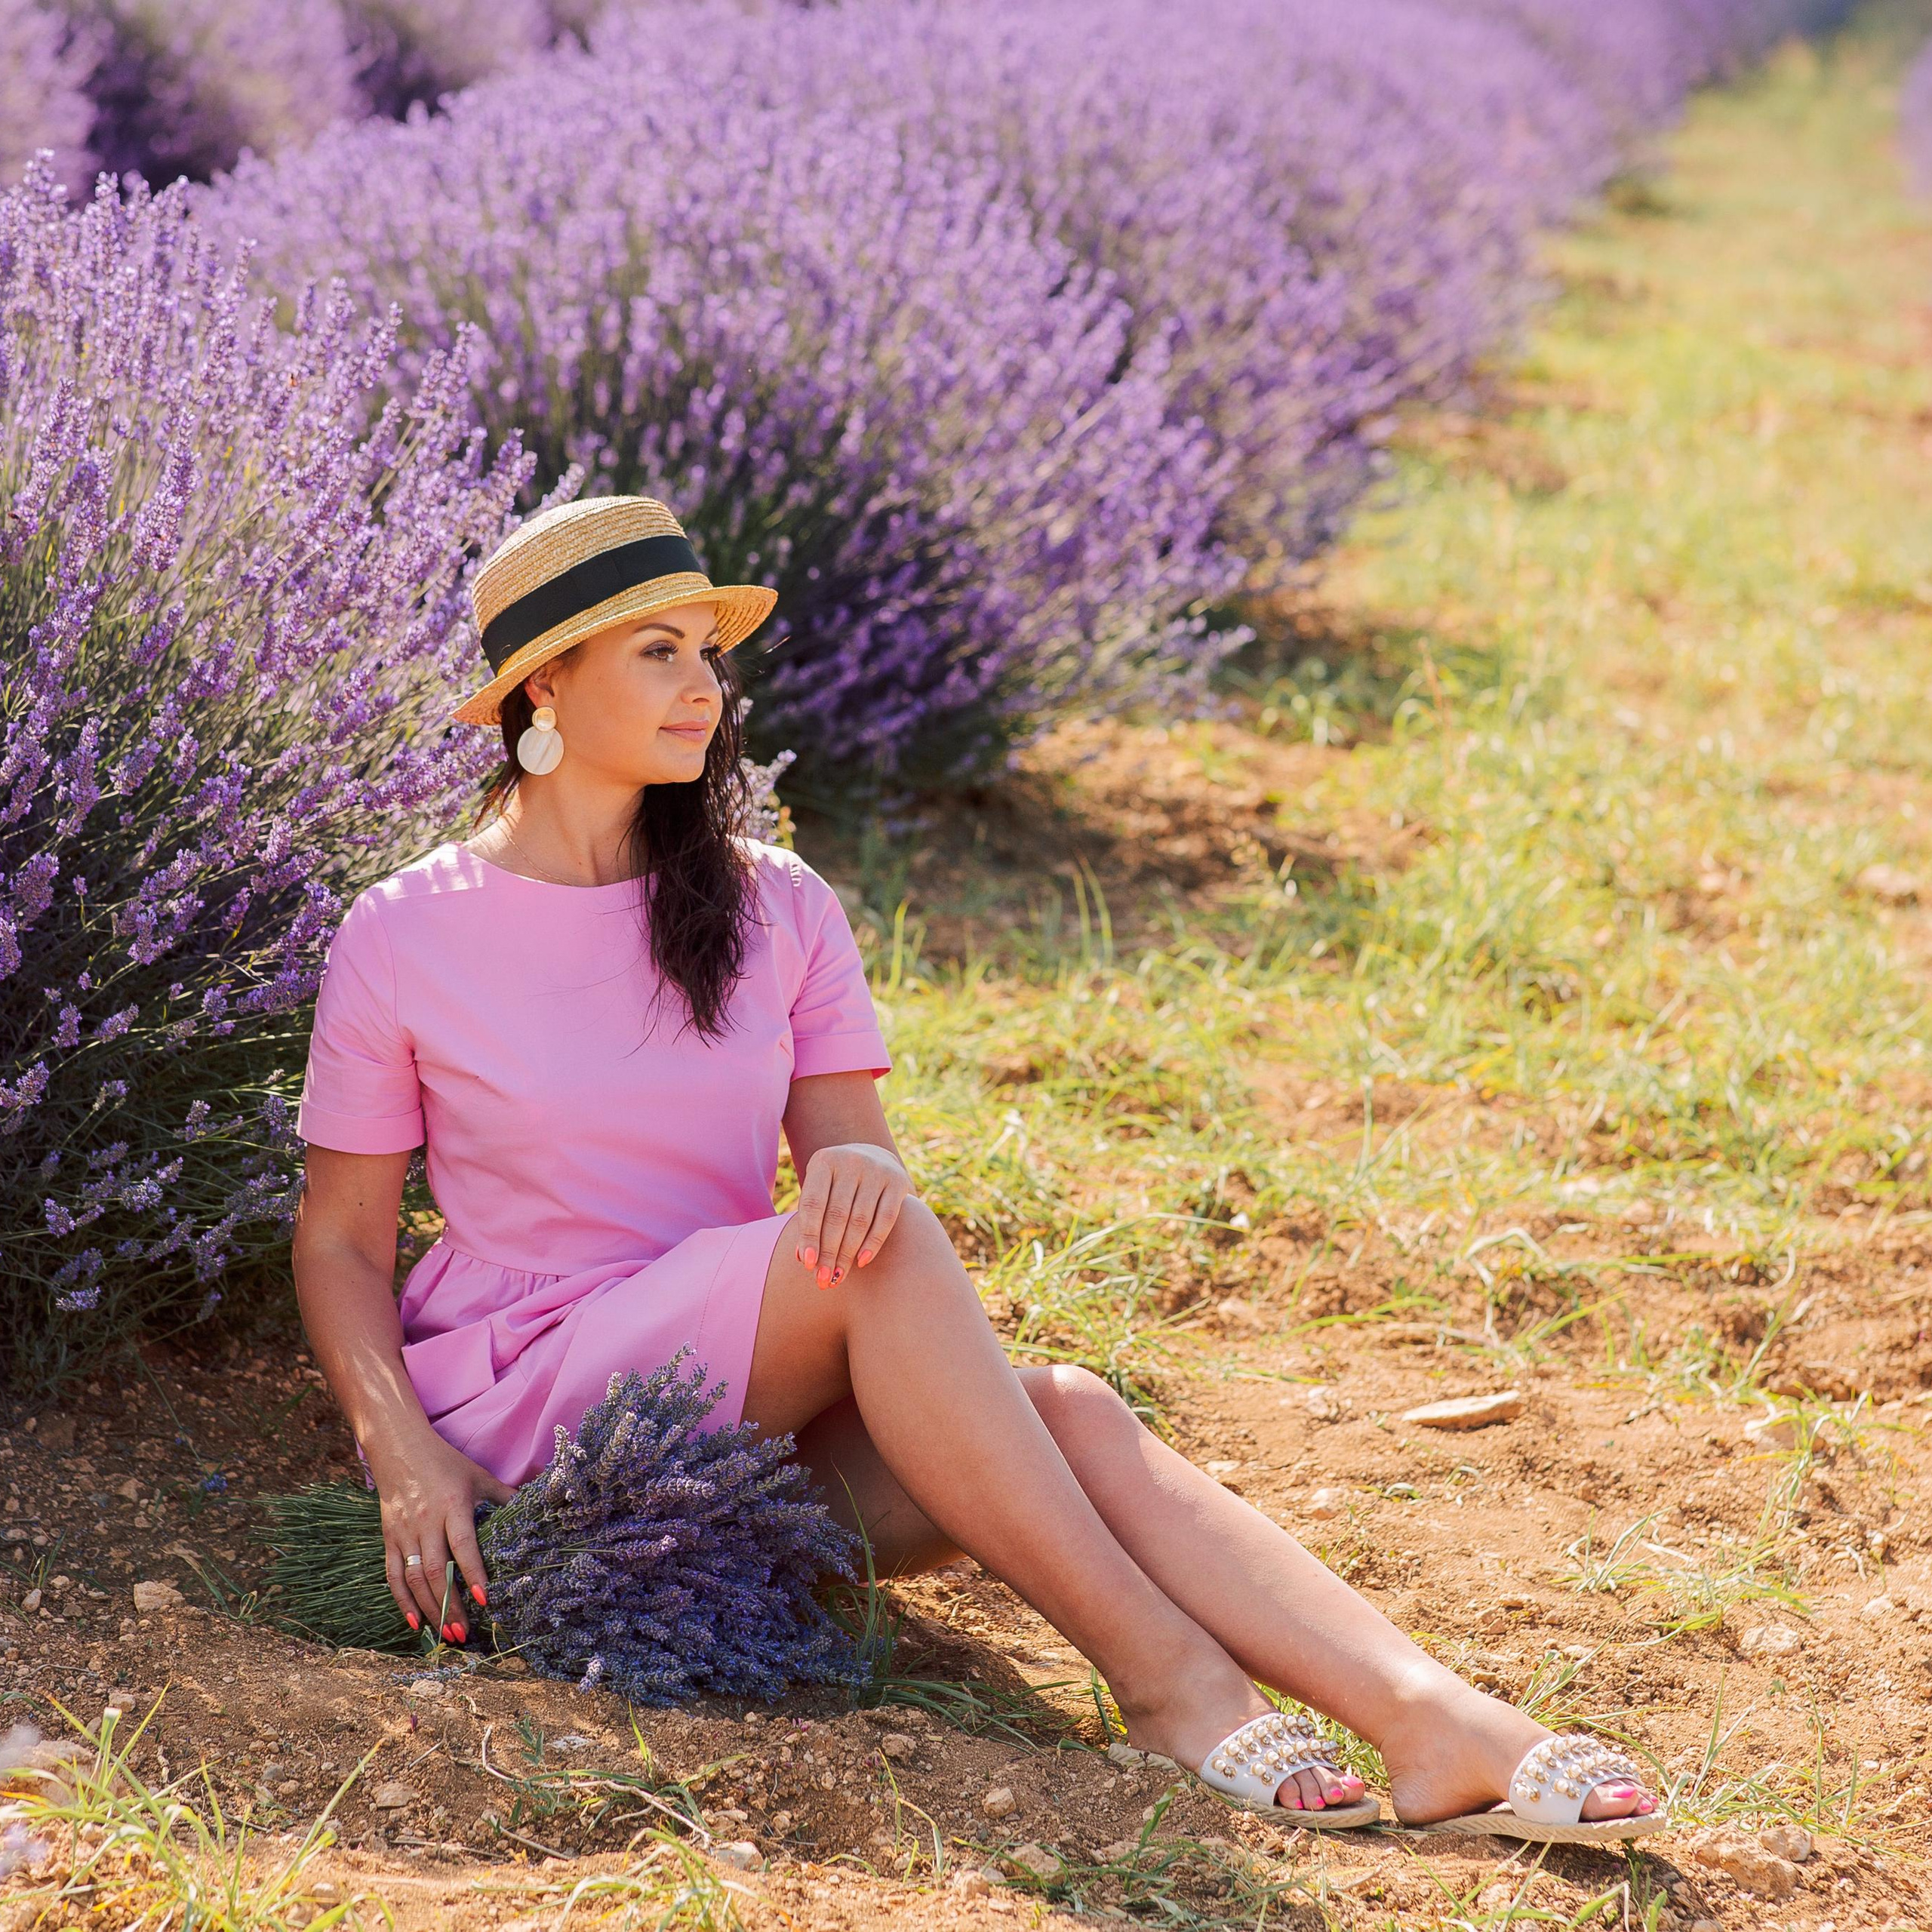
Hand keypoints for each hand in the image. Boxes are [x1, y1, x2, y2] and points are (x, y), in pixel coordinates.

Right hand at [366, 1426, 517, 1639]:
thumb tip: (539, 1505)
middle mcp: (426, 1520)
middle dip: (449, 1604)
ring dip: (429, 1609)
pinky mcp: (388, 1538)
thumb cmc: (445, 1462)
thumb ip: (505, 1495)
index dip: (473, 1572)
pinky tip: (415, 1623)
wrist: (399, 1447)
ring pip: (413, 1578)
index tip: (485, 1600)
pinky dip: (402, 1601)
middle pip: (435, 1569)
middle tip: (464, 1633)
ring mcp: (404, 1531)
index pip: (462, 1544)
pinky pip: (392, 1574)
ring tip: (446, 1634)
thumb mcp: (478, 1475)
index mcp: (452, 1504)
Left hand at [793, 1141, 911, 1287]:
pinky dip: (873, 1243)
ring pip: (860, 1220)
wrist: (873, 1156)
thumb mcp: (819, 1189)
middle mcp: (851, 1161)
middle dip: (829, 1251)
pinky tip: (861, 1261)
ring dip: (848, 1253)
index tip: (808, 1264)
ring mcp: (877, 1169)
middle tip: (823, 1279)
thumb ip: (810, 1218)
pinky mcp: (898, 1181)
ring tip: (838, 1276)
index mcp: (824, 1160)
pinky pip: (885, 1219)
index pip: (813, 1203)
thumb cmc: (836, 1182)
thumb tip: (803, 1258)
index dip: (809, 1235)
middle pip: (837, 1215)